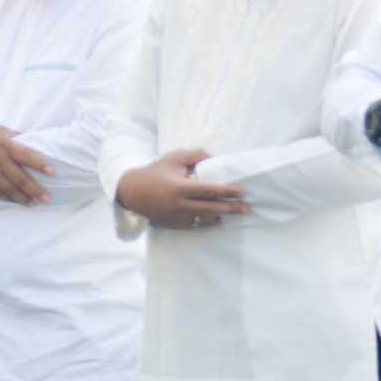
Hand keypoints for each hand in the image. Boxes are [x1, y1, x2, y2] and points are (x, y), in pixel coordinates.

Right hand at [0, 123, 52, 204]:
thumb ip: (14, 137)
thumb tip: (32, 140)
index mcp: (4, 143)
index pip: (26, 155)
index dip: (40, 164)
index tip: (53, 172)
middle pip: (20, 177)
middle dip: (35, 189)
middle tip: (47, 198)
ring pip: (9, 188)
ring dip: (22, 197)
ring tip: (33, 203)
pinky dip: (7, 197)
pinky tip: (15, 201)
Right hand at [113, 148, 251, 229]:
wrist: (132, 192)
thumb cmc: (155, 172)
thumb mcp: (174, 158)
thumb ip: (195, 155)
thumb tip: (214, 158)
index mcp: (180, 188)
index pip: (209, 190)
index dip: (227, 191)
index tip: (242, 191)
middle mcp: (180, 205)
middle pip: (211, 208)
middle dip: (231, 208)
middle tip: (247, 208)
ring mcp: (177, 217)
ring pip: (205, 219)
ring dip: (220, 215)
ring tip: (235, 212)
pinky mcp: (174, 224)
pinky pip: (195, 224)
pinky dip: (207, 220)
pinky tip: (217, 218)